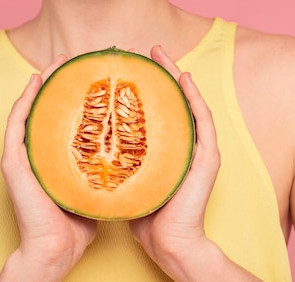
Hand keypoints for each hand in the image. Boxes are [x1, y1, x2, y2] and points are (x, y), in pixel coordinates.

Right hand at [0, 56, 95, 280]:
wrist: (56, 251)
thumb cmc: (77, 225)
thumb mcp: (96, 185)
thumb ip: (105, 166)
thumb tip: (132, 147)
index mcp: (54, 155)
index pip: (65, 116)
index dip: (78, 93)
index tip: (96, 73)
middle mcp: (36, 151)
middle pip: (49, 107)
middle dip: (62, 81)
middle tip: (78, 59)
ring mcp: (23, 155)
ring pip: (31, 108)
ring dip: (43, 82)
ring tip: (58, 62)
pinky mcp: (14, 161)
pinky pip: (17, 122)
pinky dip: (26, 100)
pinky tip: (36, 81)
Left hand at [129, 46, 220, 278]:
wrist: (168, 244)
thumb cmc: (145, 215)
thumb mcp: (126, 176)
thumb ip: (117, 155)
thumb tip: (87, 137)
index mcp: (167, 145)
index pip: (157, 106)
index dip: (146, 83)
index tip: (130, 64)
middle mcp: (185, 142)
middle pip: (173, 98)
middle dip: (161, 72)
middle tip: (147, 50)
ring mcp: (198, 148)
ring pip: (188, 102)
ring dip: (176, 75)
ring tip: (162, 54)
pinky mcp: (207, 157)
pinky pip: (202, 120)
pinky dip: (193, 98)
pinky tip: (183, 79)